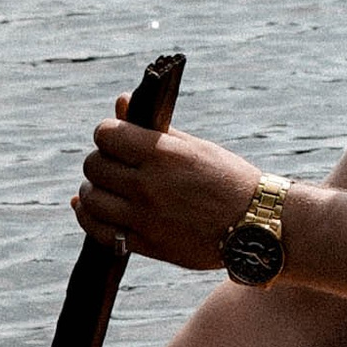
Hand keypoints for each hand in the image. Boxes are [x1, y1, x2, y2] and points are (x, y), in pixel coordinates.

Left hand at [74, 108, 266, 270]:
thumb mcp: (194, 146)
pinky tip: (97, 211)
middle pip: (94, 165)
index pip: (105, 134)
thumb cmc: (227, 179)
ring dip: (93, 190)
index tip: (117, 138)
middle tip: (116, 165)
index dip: (108, 133)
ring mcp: (146, 218)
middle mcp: (149, 185)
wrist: (255, 225)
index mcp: (163, 155)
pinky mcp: (147, 245)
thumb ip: (153, 128)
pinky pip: (101, 232)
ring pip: (91, 199)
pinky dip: (91, 219)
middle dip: (101, 161)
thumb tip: (119, 102)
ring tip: (107, 189)